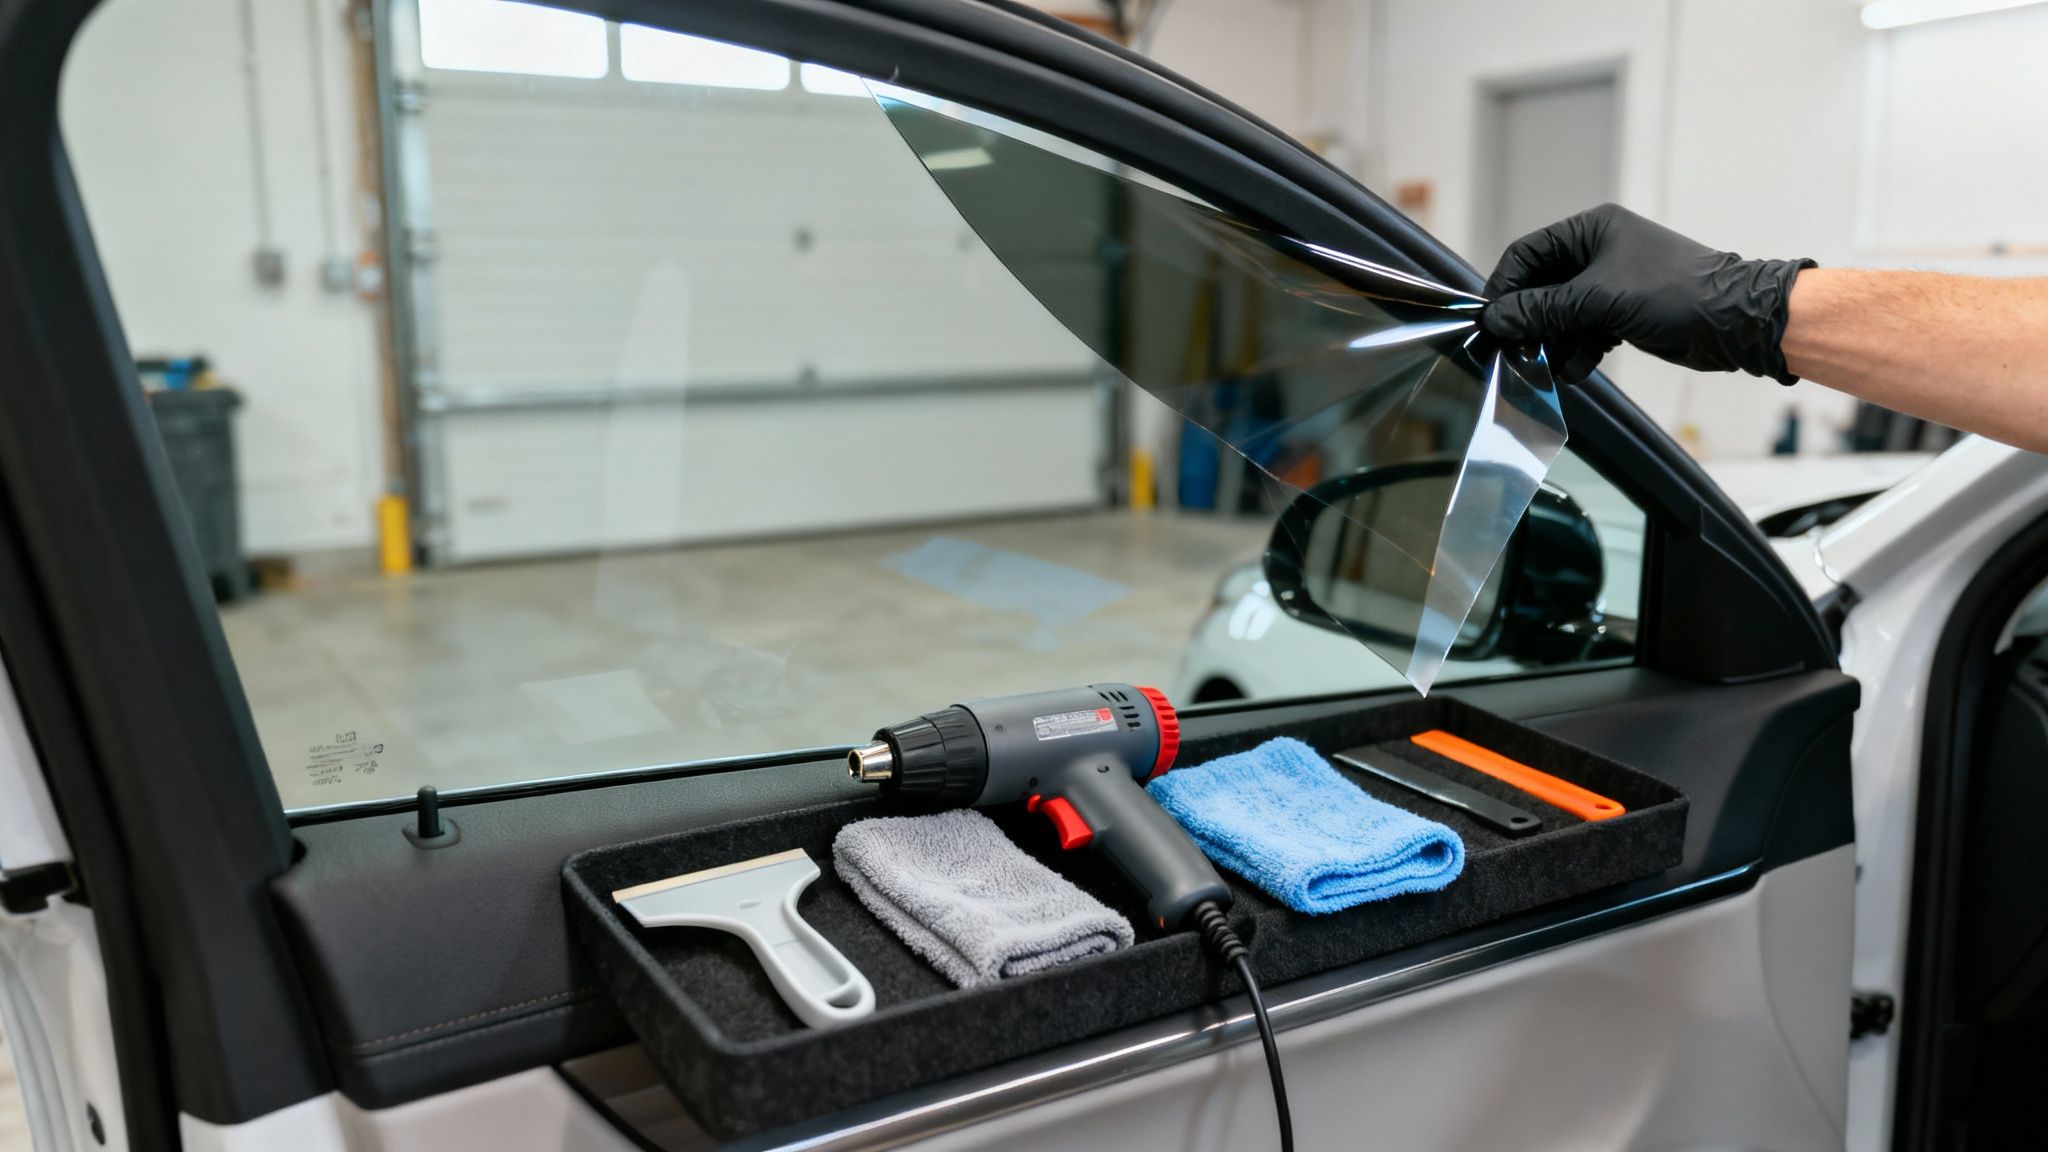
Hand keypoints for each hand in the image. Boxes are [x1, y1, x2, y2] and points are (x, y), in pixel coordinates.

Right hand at [1480, 203, 1813, 384]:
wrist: (1735, 322)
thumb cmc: (1674, 293)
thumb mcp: (1600, 299)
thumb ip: (1544, 309)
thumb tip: (1497, 319)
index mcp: (1591, 230)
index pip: (1527, 254)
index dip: (1505, 287)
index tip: (1491, 322)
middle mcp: (1598, 252)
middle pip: (1542, 287)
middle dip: (1529, 321)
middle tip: (1514, 350)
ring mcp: (1610, 284)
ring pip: (1561, 314)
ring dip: (1551, 342)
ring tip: (1544, 367)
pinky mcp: (1622, 312)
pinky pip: (1584, 331)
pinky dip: (1576, 351)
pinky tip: (1573, 370)